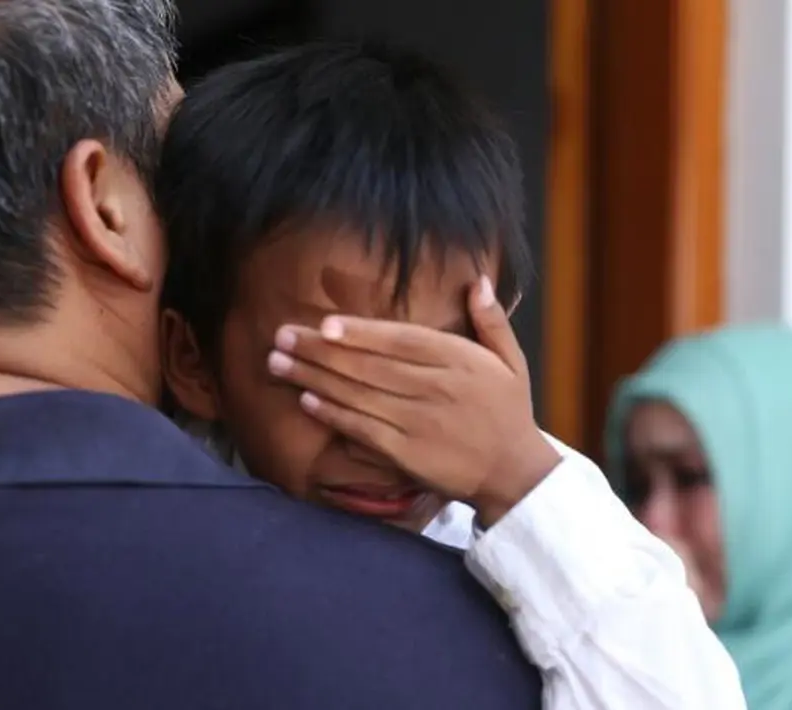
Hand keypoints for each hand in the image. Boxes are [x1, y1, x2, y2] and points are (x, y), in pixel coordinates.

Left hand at [268, 277, 560, 526]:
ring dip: (314, 378)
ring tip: (278, 362)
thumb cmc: (508, 412)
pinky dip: (333, 415)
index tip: (324, 323)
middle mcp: (436, 388)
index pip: (401, 341)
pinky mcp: (406, 454)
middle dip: (320, 350)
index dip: (361, 332)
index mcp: (458, 360)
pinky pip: (363, 429)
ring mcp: (418, 422)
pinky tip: (305, 401)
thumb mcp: (511, 361)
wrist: (513, 472)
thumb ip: (491, 320)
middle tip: (281, 335)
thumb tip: (478, 280)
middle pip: (369, 365)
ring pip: (358, 395)